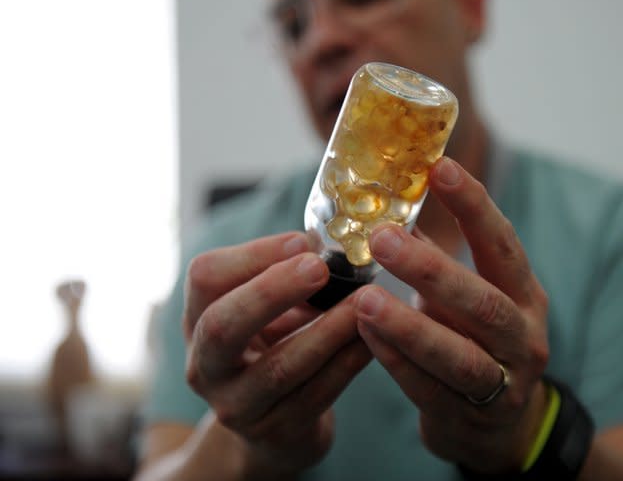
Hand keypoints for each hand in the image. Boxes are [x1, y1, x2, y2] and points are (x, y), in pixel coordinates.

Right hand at [183, 232, 371, 477]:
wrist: (274, 426)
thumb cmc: (274, 348)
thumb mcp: (265, 310)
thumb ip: (284, 275)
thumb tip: (328, 239)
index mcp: (199, 319)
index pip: (206, 277)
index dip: (254, 254)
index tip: (305, 239)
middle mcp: (206, 365)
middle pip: (224, 325)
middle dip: (272, 291)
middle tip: (319, 266)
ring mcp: (237, 405)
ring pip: (280, 366)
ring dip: (328, 330)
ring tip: (365, 302)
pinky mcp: (276, 433)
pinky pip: (317, 394)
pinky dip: (348, 363)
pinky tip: (373, 339)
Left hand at [354, 157, 549, 473]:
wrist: (501, 426)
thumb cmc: (475, 342)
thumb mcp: (466, 297)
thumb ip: (435, 256)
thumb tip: (390, 205)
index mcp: (524, 294)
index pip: (502, 245)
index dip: (474, 206)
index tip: (440, 168)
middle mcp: (523, 336)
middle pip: (483, 302)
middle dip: (431, 269)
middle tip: (383, 239)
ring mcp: (503, 383)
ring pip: (458, 355)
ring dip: (408, 326)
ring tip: (364, 297)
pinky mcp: (471, 418)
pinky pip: (429, 389)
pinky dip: (397, 361)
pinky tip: (365, 334)